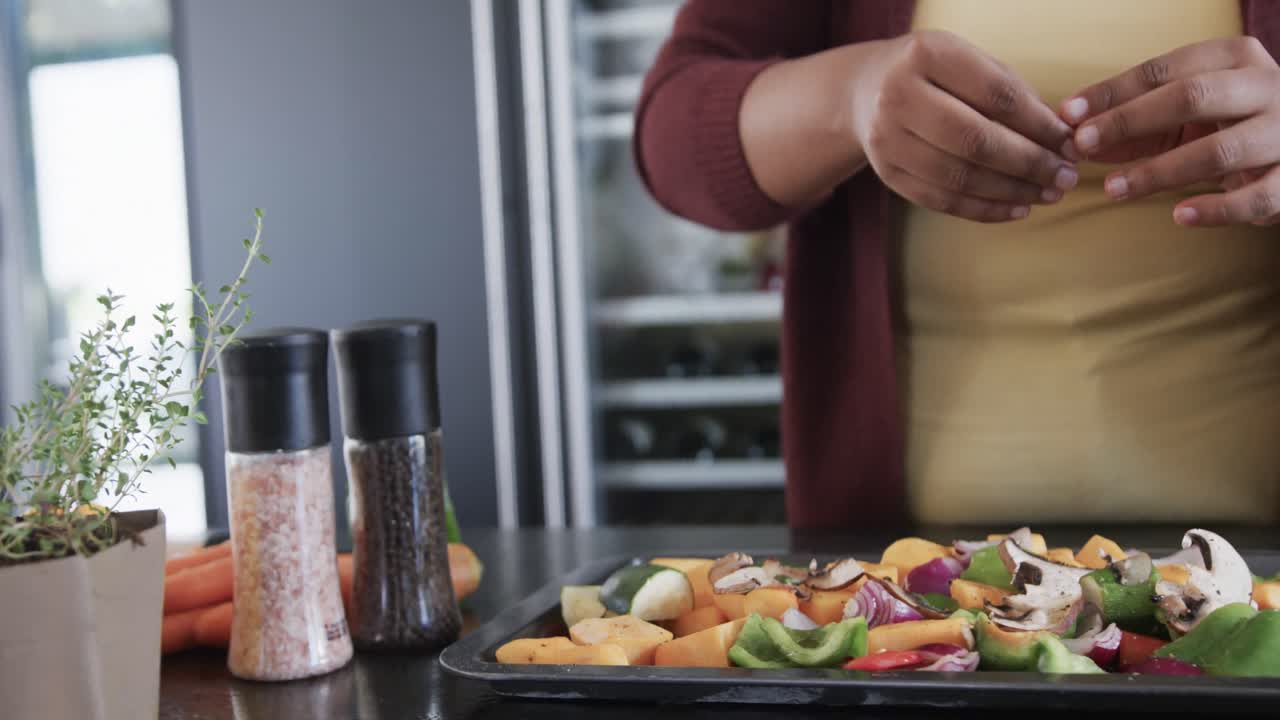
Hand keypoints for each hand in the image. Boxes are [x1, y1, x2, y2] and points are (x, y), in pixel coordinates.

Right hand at [854, 31, 1078, 222]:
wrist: (866, 90)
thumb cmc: (935, 74)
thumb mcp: (968, 63)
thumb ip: (1012, 94)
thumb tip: (1061, 139)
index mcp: (925, 55)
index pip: (996, 96)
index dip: (1040, 125)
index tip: (1071, 143)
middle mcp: (897, 96)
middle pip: (975, 141)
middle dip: (1030, 164)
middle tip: (1066, 177)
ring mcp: (886, 138)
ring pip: (959, 177)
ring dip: (1012, 191)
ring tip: (1049, 193)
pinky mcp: (886, 172)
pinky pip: (941, 199)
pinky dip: (983, 209)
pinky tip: (1016, 208)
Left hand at [1063, 37, 1279, 225]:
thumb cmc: (1233, 120)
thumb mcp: (1190, 111)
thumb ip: (1137, 122)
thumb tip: (1077, 136)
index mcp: (1235, 59)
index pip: (1165, 70)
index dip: (1113, 91)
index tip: (1068, 113)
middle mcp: (1266, 87)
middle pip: (1191, 97)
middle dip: (1128, 121)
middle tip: (1082, 144)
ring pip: (1218, 151)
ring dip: (1158, 172)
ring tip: (1114, 188)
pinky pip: (1256, 198)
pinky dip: (1215, 209)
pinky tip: (1178, 215)